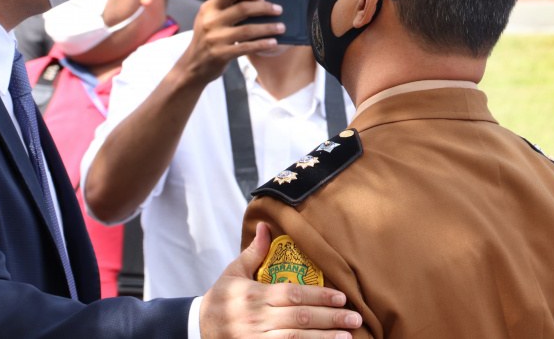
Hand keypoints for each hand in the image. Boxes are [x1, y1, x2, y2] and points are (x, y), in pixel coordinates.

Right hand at [178, 0, 284, 85]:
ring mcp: (215, 38)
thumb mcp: (210, 21)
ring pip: (248, 29)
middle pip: (243, 8)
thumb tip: (261, 5)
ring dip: (268, 28)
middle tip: (278, 10)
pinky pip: (247, 47)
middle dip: (265, 8)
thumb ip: (227, 11)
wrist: (192, 66)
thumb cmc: (208, 40)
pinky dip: (263, 44)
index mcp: (208, 8)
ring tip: (281, 27)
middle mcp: (210, 21)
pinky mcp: (220, 54)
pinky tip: (273, 43)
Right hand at [200, 222, 362, 338]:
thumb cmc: (220, 298)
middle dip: (330, 318)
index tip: (341, 297)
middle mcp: (256, 318)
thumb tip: (265, 225)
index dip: (318, 296)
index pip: (292, 294)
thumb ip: (253, 252)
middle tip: (355, 318)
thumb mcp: (233, 272)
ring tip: (347, 336)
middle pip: (299, 318)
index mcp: (252, 294)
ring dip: (323, 338)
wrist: (198, 329)